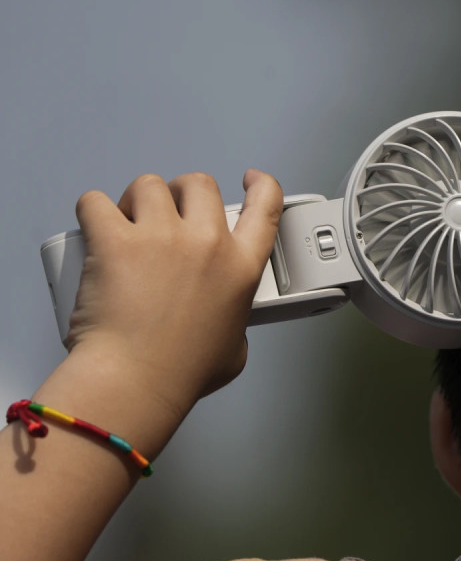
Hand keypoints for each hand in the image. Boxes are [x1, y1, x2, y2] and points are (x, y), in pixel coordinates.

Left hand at [66, 169, 281, 420]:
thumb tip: (224, 324)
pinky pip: (96, 202)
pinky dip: (94, 211)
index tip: (250, 180)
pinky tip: (94, 230)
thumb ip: (235, 324)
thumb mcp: (233, 350)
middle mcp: (206, 243)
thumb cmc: (183, 373)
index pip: (265, 207)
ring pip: (149, 186)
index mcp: (241, 268)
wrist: (136, 381)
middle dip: (183, 194)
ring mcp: (160, 236)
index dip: (262, 186)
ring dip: (138, 201)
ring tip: (128, 225)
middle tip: (167, 217)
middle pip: (199, 184)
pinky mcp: (114, 239)